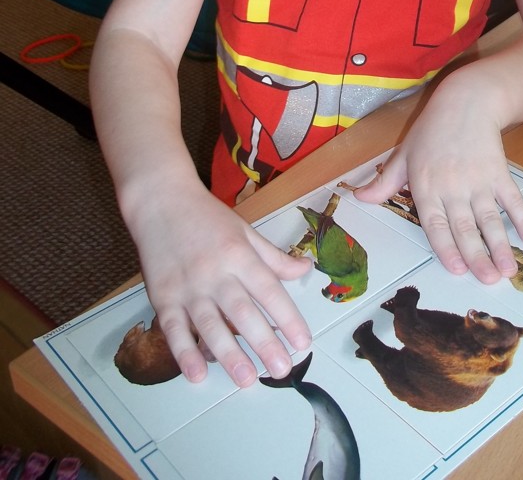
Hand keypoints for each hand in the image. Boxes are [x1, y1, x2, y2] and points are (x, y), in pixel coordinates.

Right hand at [132, 180, 311, 386]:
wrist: (160, 201)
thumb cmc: (206, 217)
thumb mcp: (245, 231)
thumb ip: (273, 257)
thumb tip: (305, 269)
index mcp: (240, 255)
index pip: (269, 290)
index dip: (288, 318)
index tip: (303, 342)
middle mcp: (216, 272)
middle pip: (243, 312)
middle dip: (264, 343)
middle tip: (281, 370)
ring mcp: (187, 286)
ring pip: (210, 325)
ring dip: (228, 354)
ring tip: (246, 379)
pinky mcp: (162, 296)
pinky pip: (173, 328)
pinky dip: (184, 352)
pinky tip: (197, 373)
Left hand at [353, 72, 522, 283]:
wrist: (466, 102)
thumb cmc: (431, 130)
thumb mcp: (403, 154)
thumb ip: (385, 182)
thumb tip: (359, 198)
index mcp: (426, 186)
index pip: (435, 224)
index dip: (447, 248)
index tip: (456, 270)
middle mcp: (452, 187)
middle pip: (465, 227)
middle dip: (477, 256)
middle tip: (489, 281)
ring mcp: (478, 180)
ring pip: (490, 218)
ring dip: (501, 245)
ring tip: (509, 270)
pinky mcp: (499, 172)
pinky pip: (512, 199)